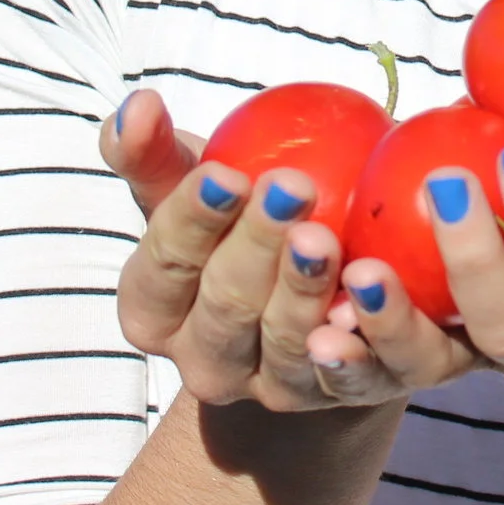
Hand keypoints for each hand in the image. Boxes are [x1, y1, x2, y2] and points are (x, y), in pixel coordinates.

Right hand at [101, 88, 402, 411]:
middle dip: (256, 248)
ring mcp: (276, 389)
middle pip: (226, 310)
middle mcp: (208, 366)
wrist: (316, 280)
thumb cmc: (237, 221)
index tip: (227, 175)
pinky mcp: (344, 397)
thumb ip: (152, 151)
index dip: (191, 222)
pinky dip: (359, 348)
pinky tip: (369, 299)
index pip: (162, 271)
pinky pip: (353, 382)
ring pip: (287, 349)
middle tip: (290, 188)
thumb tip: (134, 106)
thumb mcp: (190, 183)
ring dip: (306, 293)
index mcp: (155, 316)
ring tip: (327, 238)